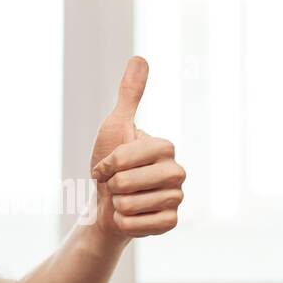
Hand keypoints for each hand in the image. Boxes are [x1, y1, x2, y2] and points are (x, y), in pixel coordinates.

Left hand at [89, 57, 184, 240]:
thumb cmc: (109, 167)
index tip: (105, 166)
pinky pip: (141, 225)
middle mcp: (177, 172)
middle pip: (129, 181)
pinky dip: (125, 224)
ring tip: (123, 201)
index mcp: (166, 148)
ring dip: (117, 206)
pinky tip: (129, 218)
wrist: (106, 208)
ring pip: (132, 204)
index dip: (110, 163)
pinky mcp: (170, 223)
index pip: (130, 155)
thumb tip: (140, 58)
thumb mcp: (115, 127)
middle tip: (116, 186)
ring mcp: (177, 198)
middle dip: (112, 186)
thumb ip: (129, 95)